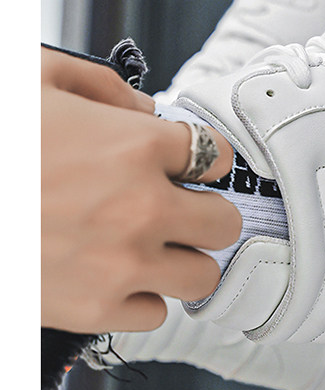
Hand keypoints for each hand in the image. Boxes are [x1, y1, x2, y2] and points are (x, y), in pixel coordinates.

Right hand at [41, 47, 241, 332]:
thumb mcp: (37, 75)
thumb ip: (104, 86)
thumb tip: (144, 109)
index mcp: (136, 146)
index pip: (216, 154)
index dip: (201, 158)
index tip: (186, 164)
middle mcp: (142, 208)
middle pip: (223, 223)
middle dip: (204, 212)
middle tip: (179, 208)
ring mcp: (121, 264)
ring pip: (200, 276)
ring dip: (181, 259)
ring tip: (150, 247)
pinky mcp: (92, 309)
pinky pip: (154, 314)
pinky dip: (142, 297)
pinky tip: (115, 276)